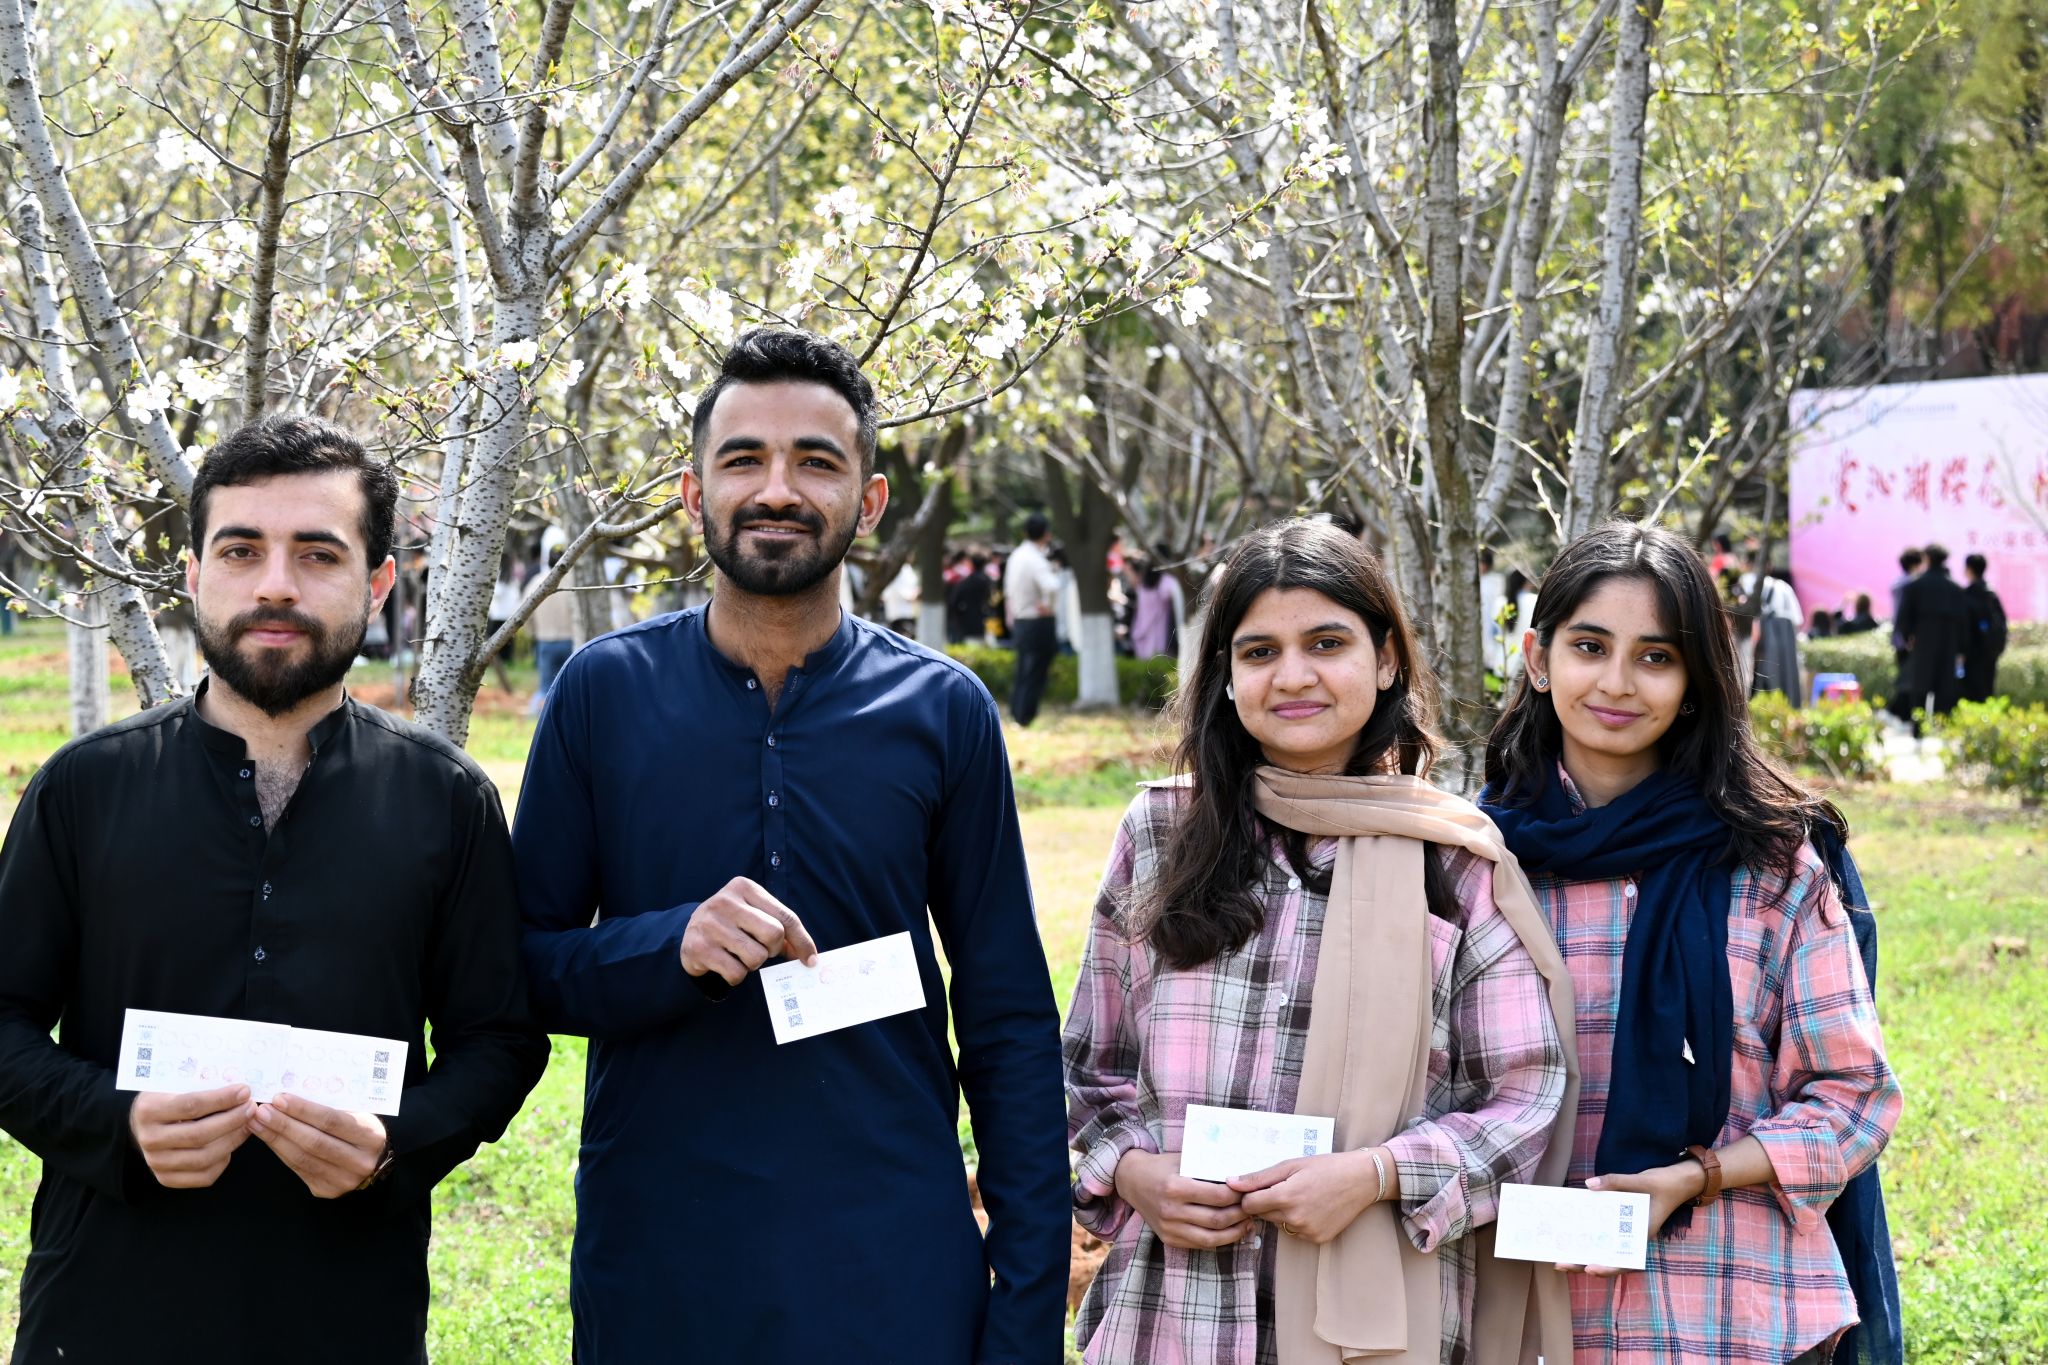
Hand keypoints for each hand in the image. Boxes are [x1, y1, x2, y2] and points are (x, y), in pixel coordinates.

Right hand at [128, 1085, 255, 1188]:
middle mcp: (149, 1139)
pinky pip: (204, 1176)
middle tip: (251, 1108)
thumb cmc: (167, 1098)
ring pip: (204, 1157)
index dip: (222, 1099)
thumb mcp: (175, 1084)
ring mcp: (156, 1162)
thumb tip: (241, 1089)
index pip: (191, 1105)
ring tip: (247, 1124)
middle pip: (199, 1135)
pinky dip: (223, 1161)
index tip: (245, 1092)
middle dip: (232, 1121)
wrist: (145, 1123)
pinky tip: (231, 1143)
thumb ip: (203, 1084)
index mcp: (148, 1110)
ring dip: (233, 1140)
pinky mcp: (166, 1178)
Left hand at [249, 1092, 387, 1198]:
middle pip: (314, 1141)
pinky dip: (280, 1152)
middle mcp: (360, 1161)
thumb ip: (333, 1108)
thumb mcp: (358, 1115)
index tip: (279, 1099)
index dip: (303, 1110)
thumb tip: (292, 1095)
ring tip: (257, 1123)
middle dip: (283, 1125)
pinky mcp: (327, 1190)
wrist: (374, 1162)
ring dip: (275, 1139)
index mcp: (370, 1136)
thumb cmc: (361, 1131)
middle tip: (261, 1111)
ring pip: (302, 1158)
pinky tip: (268, 1138)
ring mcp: (343, 1180)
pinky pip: (298, 1169)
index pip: (331, 1121)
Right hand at [679, 876, 819, 985]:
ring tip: (740, 955)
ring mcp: (711, 925)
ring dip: (753, 964)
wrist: (688, 933)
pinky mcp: (700, 948)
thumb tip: (808, 955)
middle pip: (774, 934)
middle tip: (763, 951)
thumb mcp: (754, 915)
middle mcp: (725, 902)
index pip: (785, 916)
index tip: (810, 959)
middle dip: (773, 950)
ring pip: (756, 957)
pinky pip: (737, 973)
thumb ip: (781, 928)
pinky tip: (726, 964)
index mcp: (744, 887)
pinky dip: (737, 976)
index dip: (802, 941)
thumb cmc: (732, 924)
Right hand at [1113, 1149, 1253, 1249]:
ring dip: (1234, 1232)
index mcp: (1176, 1187)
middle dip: (1241, 1215)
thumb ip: (1207, 1167)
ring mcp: (1169, 1228)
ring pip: (1212, 1237)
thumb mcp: (1183, 1159)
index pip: (1218, 1196)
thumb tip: (1241, 1174)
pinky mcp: (1169, 1239)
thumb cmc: (1161, 1166)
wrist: (1131, 1180)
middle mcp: (1171, 1210)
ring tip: (1247, 1223)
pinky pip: (1200, 1244)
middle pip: (1218, 1219)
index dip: (1239, 1196)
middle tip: (1253, 1207)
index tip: (1249, 1191)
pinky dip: (1219, 1240)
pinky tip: (1230, 1231)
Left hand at [1229, 1149, 1384, 1244]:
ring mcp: (1306, 1231)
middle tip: (1284, 1187)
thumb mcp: (1290, 1165)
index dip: (1249, 1196)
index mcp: (1285, 1197)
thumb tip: (1230, 1182)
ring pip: (1278, 1224)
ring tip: (1300, 1196)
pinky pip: (1295, 1232)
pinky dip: (1297, 1221)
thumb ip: (1258, 1177)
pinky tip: (1311, 1207)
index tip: (1257, 1188)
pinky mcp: (1317, 1239)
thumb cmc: (1325, 1167)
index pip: (1248, 1205)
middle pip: (1262, 1215)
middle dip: (1266, 1202)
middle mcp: (1294, 1218)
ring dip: (1281, 1213)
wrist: (1360, 1180)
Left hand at [1558, 1162, 1706, 1276]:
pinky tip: (1572, 1234)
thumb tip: (1589, 1185)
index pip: (1626, 1260)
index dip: (1608, 1268)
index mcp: (1642, 1235)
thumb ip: (1615, 1181)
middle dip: (1584, 1264)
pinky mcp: (1621, 1223)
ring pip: (1604, 1249)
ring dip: (1584, 1254)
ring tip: (1561, 1256)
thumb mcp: (1641, 1180)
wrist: (1677, 1181)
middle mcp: (1633, 1238)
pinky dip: (1590, 1236)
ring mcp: (1626, 1231)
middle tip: (1560, 1264)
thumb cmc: (1664, 1184)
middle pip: (1609, 1258)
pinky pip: (1604, 1234)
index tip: (1590, 1268)